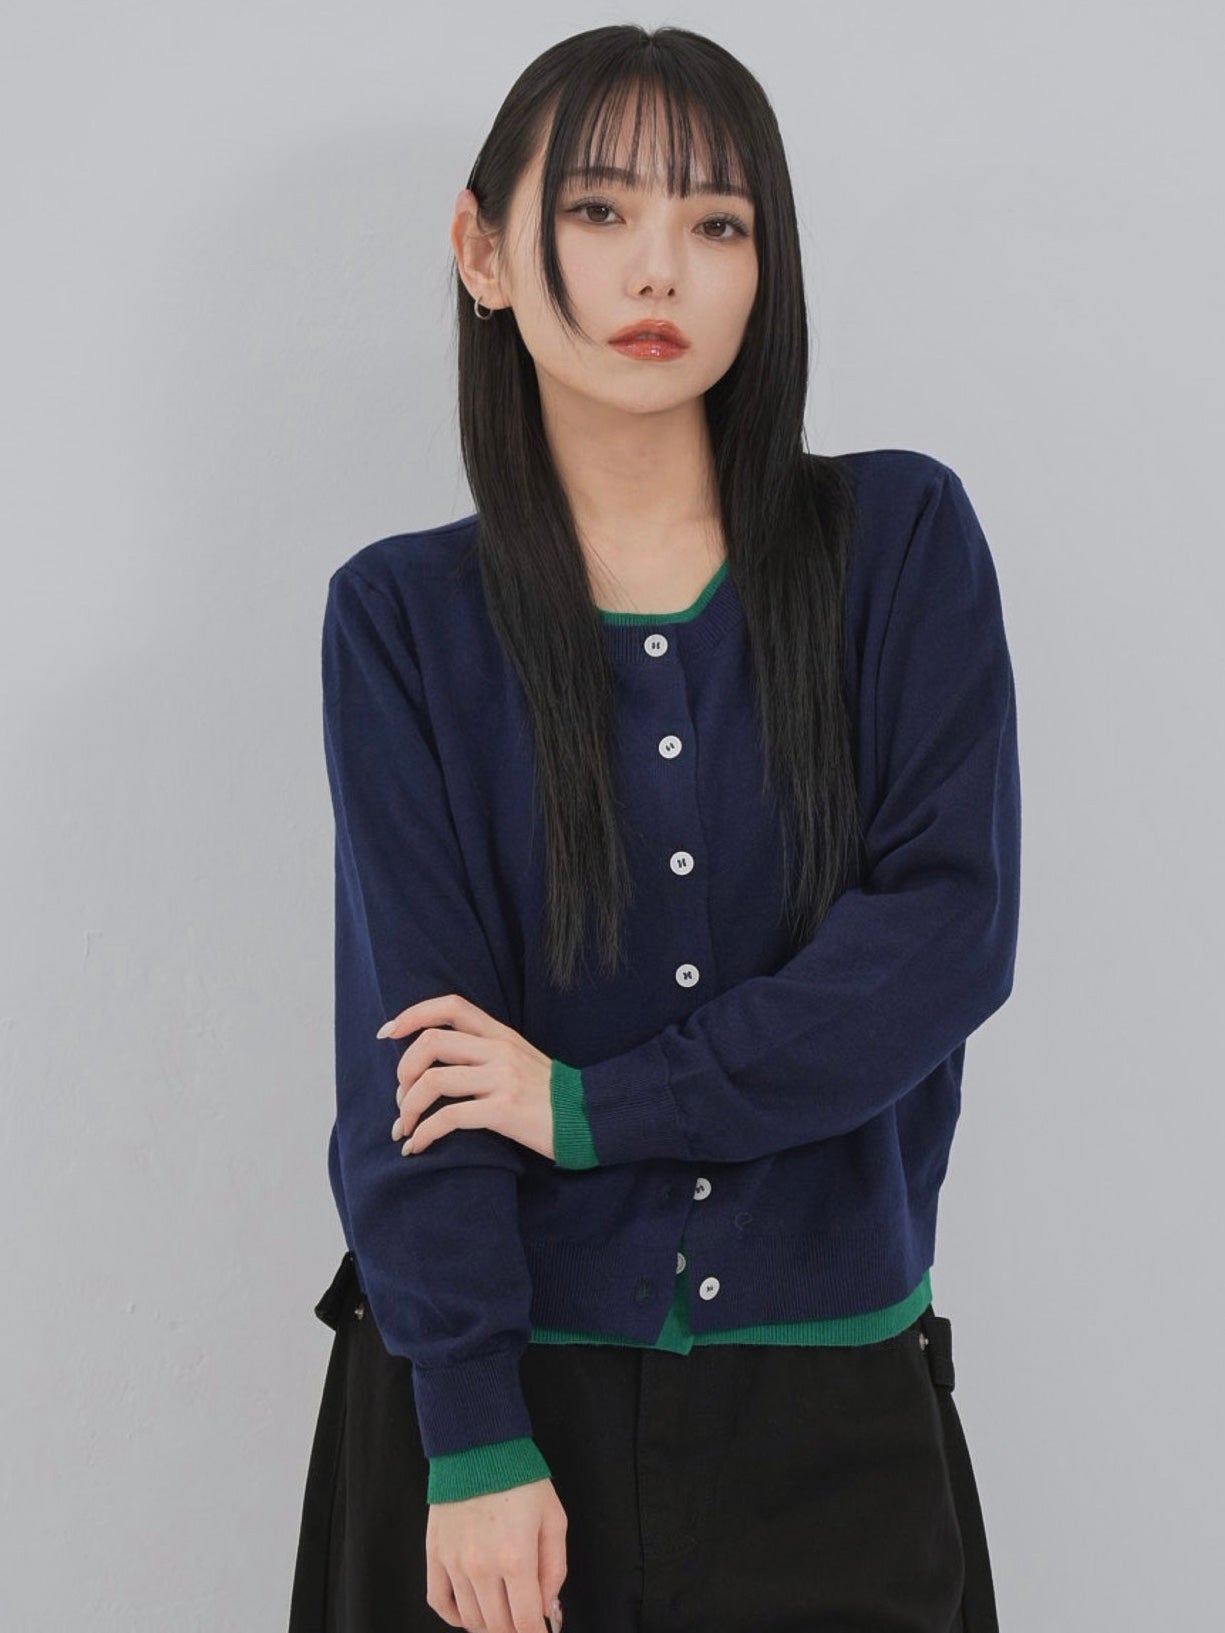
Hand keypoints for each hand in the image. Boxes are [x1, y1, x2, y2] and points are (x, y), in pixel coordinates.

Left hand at [382, 993, 554, 1160]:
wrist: (588, 1119)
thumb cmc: (548, 1095)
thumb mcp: (518, 1059)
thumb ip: (484, 1051)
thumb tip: (435, 1062)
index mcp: (500, 1034)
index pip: (451, 1007)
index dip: (413, 1014)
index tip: (387, 1033)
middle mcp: (499, 1050)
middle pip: (431, 1043)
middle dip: (403, 1072)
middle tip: (401, 1099)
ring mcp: (502, 1079)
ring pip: (433, 1081)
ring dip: (408, 1108)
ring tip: (405, 1128)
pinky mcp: (504, 1110)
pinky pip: (449, 1118)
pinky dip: (425, 1134)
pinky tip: (418, 1147)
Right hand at [425, 1477, 566, 1632]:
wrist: (479, 1446)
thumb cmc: (520, 1478)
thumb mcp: (553, 1518)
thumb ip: (555, 1569)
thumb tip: (547, 1607)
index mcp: (516, 1558)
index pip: (525, 1622)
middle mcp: (482, 1566)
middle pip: (498, 1625)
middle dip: (515, 1628)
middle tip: (523, 1618)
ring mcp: (455, 1562)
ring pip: (471, 1618)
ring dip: (489, 1623)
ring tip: (502, 1611)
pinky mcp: (435, 1554)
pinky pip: (439, 1601)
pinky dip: (455, 1617)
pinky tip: (470, 1612)